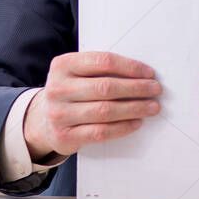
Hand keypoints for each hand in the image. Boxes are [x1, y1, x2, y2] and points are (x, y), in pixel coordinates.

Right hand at [24, 51, 161, 158]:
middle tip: (155, 90)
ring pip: (105, 111)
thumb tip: (141, 73)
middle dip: (136, 88)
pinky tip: (137, 122)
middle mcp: (58, 88)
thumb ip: (100, 69)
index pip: (102, 62)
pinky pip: (100, 132)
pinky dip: (122, 127)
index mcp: (63, 65)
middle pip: (105, 87)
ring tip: (152, 107)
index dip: (129, 67)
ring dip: (134, 108)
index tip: (149, 73)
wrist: (42, 120)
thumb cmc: (70, 91)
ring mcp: (59, 114)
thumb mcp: (76, 73)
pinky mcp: (65, 136)